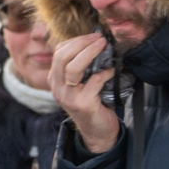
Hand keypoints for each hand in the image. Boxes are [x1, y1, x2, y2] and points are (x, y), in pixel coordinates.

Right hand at [51, 32, 120, 153]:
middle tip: (100, 39)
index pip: (59, 52)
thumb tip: (97, 42)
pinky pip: (94, 82)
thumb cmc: (93, 102)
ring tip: (104, 46)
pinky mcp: (82, 104)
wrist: (97, 132)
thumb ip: (82, 66)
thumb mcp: (82, 83)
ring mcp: (68, 97)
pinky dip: (105, 73)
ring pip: (73, 68)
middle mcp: (57, 88)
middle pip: (62, 57)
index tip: (93, 36)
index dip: (76, 41)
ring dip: (90, 53)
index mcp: (55, 80)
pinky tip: (112, 71)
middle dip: (82, 43)